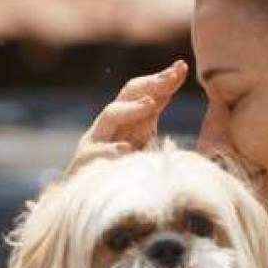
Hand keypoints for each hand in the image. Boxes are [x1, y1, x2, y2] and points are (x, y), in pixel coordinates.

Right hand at [71, 61, 188, 170]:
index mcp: (130, 121)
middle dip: (150, 84)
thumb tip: (175, 107)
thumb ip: (157, 128)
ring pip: (111, 115)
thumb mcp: (148, 145)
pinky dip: (110, 151)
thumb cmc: (126, 174)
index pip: (147, 92)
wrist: (92, 200)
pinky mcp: (85, 162)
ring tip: (150, 104)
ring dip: (131, 109)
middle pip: (128, 95)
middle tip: (170, 77)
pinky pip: (96, 152)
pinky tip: (125, 150)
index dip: (163, 80)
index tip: (181, 67)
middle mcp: (112, 125)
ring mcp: (96, 141)